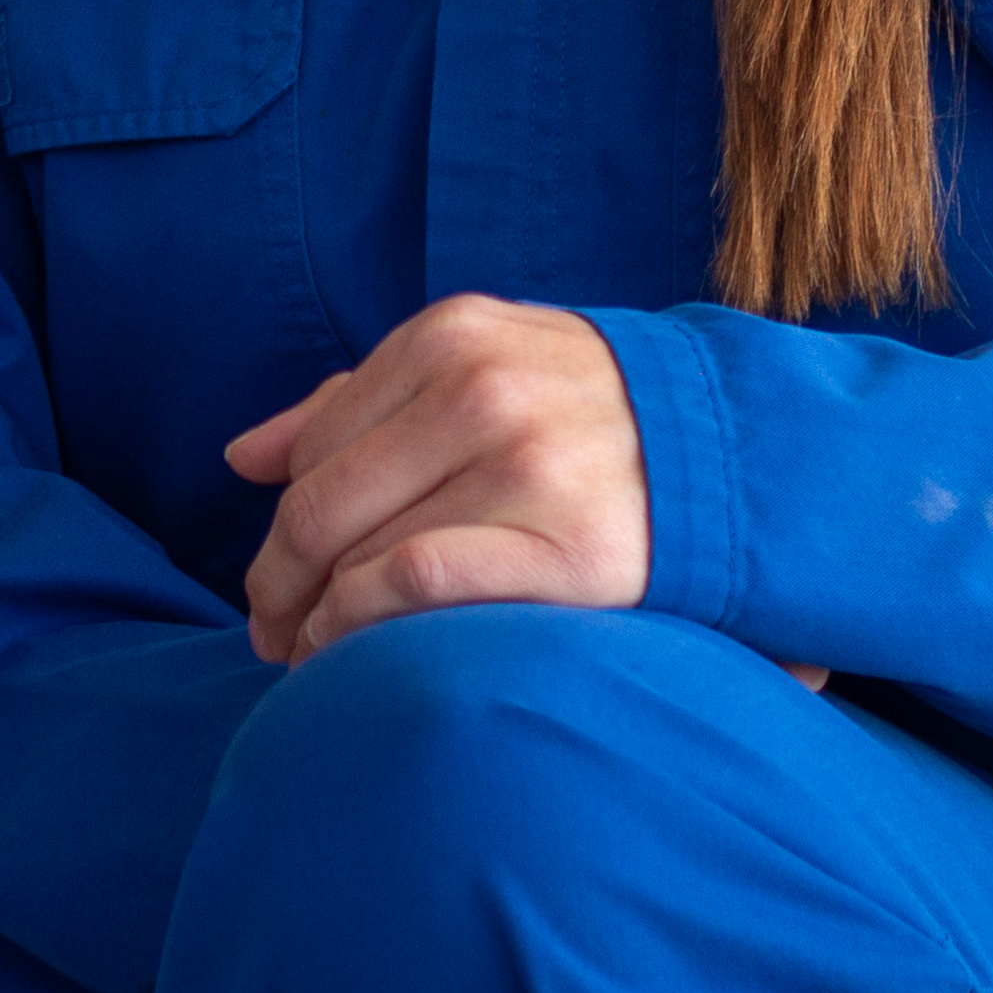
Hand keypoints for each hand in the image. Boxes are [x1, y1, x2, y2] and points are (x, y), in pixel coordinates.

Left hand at [226, 293, 654, 666]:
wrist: (747, 454)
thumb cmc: (598, 419)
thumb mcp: (486, 366)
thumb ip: (364, 401)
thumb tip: (244, 456)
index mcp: (453, 337)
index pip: (316, 443)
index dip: (277, 521)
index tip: (271, 580)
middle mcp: (481, 390)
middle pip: (322, 501)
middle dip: (273, 580)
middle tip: (265, 634)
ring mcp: (524, 464)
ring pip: (359, 548)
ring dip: (311, 618)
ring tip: (308, 655)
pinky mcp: (567, 543)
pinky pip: (415, 585)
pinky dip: (360, 626)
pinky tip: (351, 655)